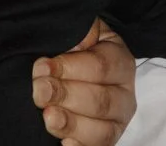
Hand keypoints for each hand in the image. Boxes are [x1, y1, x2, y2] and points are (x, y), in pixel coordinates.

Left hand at [31, 18, 134, 145]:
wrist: (79, 71)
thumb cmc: (79, 48)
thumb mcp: (84, 31)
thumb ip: (81, 30)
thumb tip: (75, 43)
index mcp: (121, 61)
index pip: (99, 67)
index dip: (69, 68)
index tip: (42, 67)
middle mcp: (125, 95)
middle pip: (100, 101)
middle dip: (66, 96)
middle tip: (40, 91)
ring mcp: (117, 122)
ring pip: (102, 131)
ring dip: (71, 124)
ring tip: (48, 116)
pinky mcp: (106, 141)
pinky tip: (64, 143)